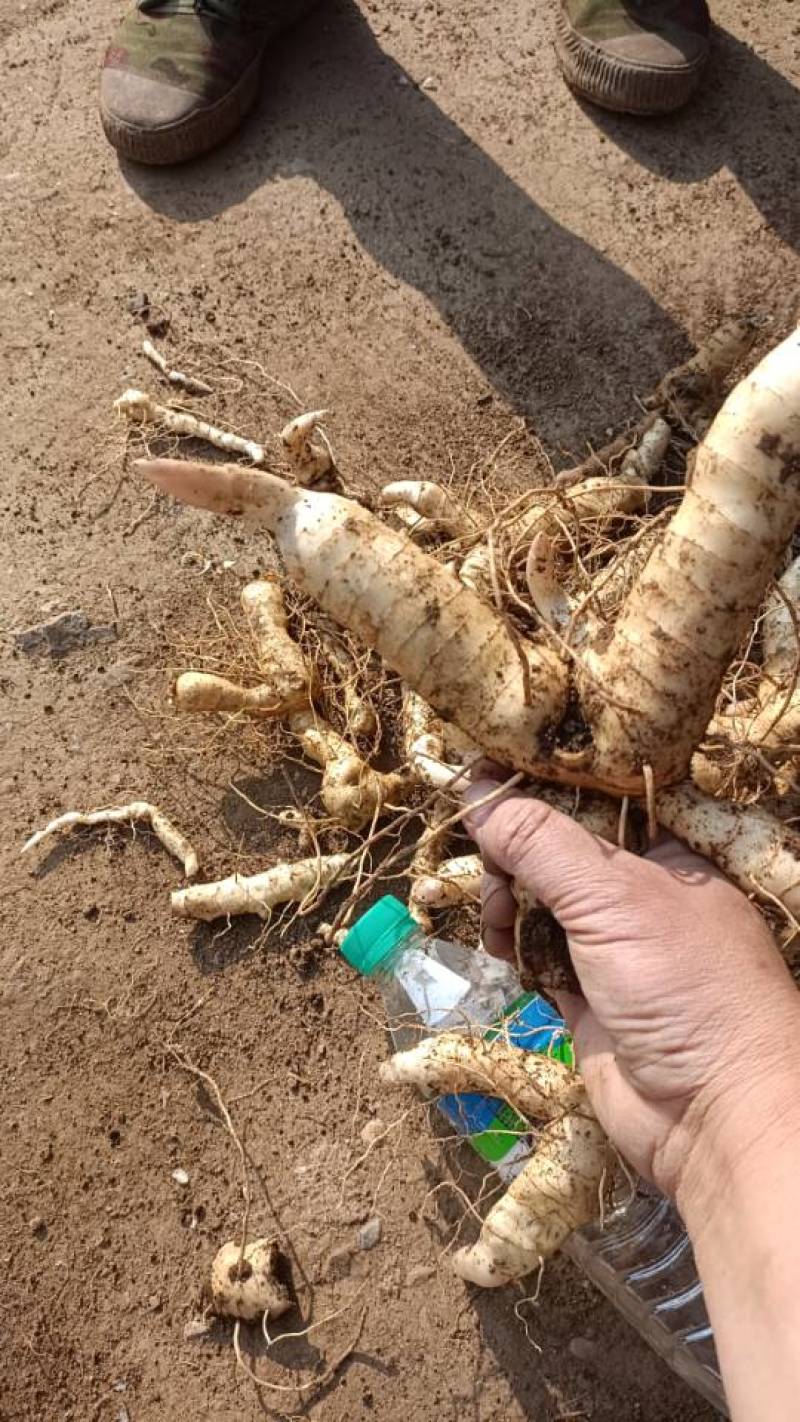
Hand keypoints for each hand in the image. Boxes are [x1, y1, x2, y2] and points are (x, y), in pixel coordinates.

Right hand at [466, 782, 799, 1201]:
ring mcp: (613, 949)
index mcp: (668, 855)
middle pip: (557, 852)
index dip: (538, 790)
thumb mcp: (613, 898)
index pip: (592, 800)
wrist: (714, 1116)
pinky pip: (538, 955)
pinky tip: (504, 951)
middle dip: (514, 854)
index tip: (481, 780)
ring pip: (541, 904)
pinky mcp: (587, 998)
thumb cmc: (683, 986)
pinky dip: (517, 948)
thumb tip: (475, 790)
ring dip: (509, 904)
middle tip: (490, 870)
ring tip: (498, 919)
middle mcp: (641, 895)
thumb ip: (541, 843)